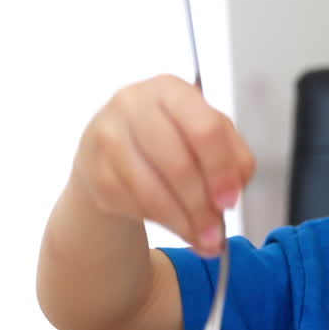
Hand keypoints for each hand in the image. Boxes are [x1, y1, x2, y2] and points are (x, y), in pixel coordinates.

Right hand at [71, 74, 254, 254]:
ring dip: (183, 222)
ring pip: (153, 191)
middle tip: (217, 232)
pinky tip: (175, 225)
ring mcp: (108, 136)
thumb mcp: (206, 136)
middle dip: (202, 205)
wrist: (108, 150)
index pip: (205, 128)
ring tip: (203, 240)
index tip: (230, 200)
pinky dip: (161, 222)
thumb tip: (233, 190)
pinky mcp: (94, 170)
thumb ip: (233, 157)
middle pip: (179, 164)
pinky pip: (134, 205)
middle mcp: (133, 104)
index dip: (221, 170)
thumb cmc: (168, 138)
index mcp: (170, 89)